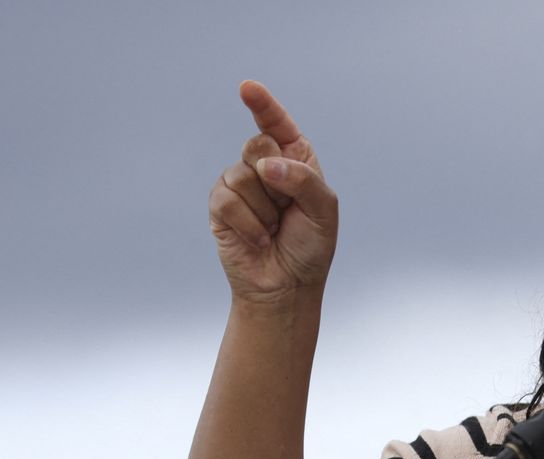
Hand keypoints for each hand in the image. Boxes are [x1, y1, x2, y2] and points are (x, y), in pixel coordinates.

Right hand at [208, 80, 337, 302]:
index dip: (263, 105)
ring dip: (264, 209)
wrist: (287, 286)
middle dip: (277, 179)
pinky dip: (249, 224)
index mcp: (295, 160)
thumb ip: (303, 180)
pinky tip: (258, 240)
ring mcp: (239, 184)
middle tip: (287, 209)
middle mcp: (264, 166)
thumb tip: (264, 164)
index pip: (277, 124)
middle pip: (256, 144)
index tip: (247, 88)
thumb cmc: (310, 247)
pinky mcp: (220, 205)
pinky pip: (227, 199)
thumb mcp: (323, 210)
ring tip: (273, 229)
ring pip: (241, 174)